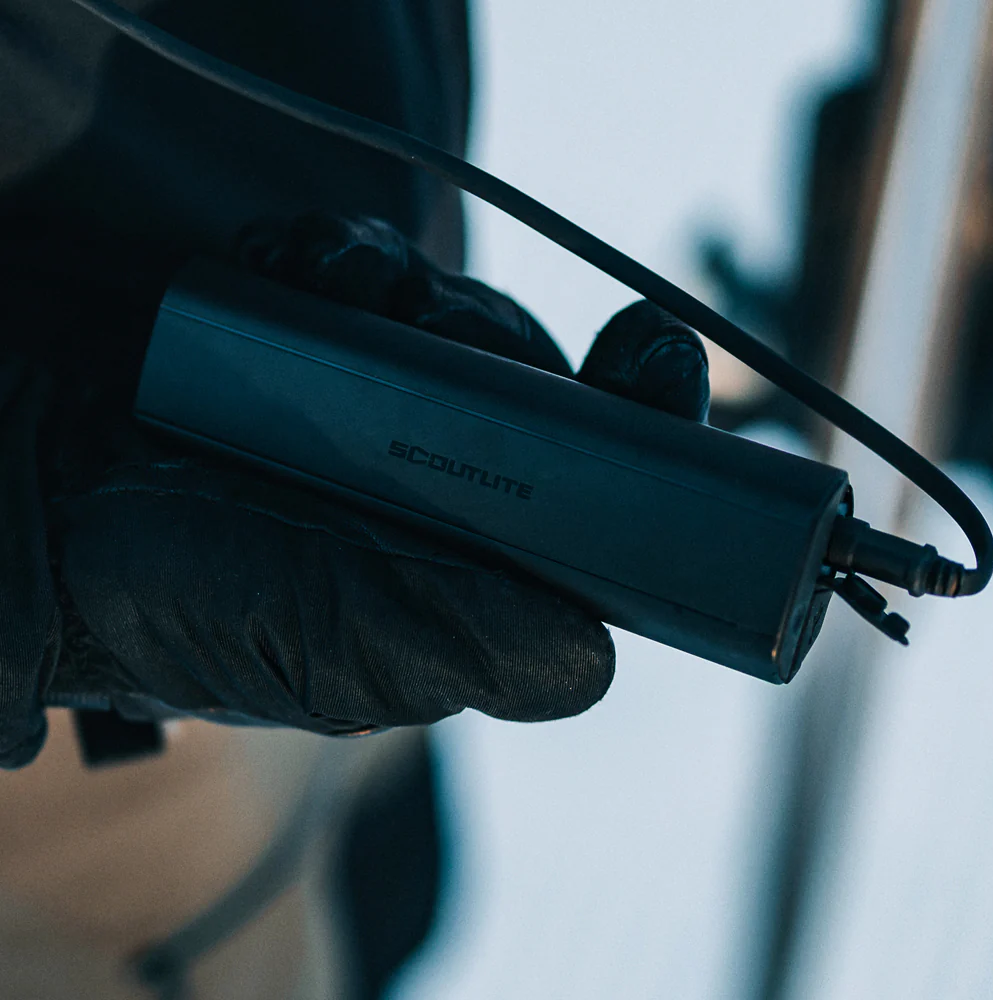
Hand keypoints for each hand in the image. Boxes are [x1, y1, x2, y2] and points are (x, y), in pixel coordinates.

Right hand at [2, 213, 708, 765]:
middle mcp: (439, 484)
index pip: (598, 504)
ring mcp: (379, 405)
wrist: (46, 509)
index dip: (649, 434)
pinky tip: (292, 266)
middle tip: (498, 323)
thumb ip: (467, 652)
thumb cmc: (191, 604)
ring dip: (417, 289)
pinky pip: (365, 268)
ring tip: (344, 290)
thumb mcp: (336, 651)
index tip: (656, 367)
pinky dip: (342, 253)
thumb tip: (596, 655)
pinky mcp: (314, 339)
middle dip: (531, 347)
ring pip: (460, 318)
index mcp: (467, 564)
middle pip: (547, 394)